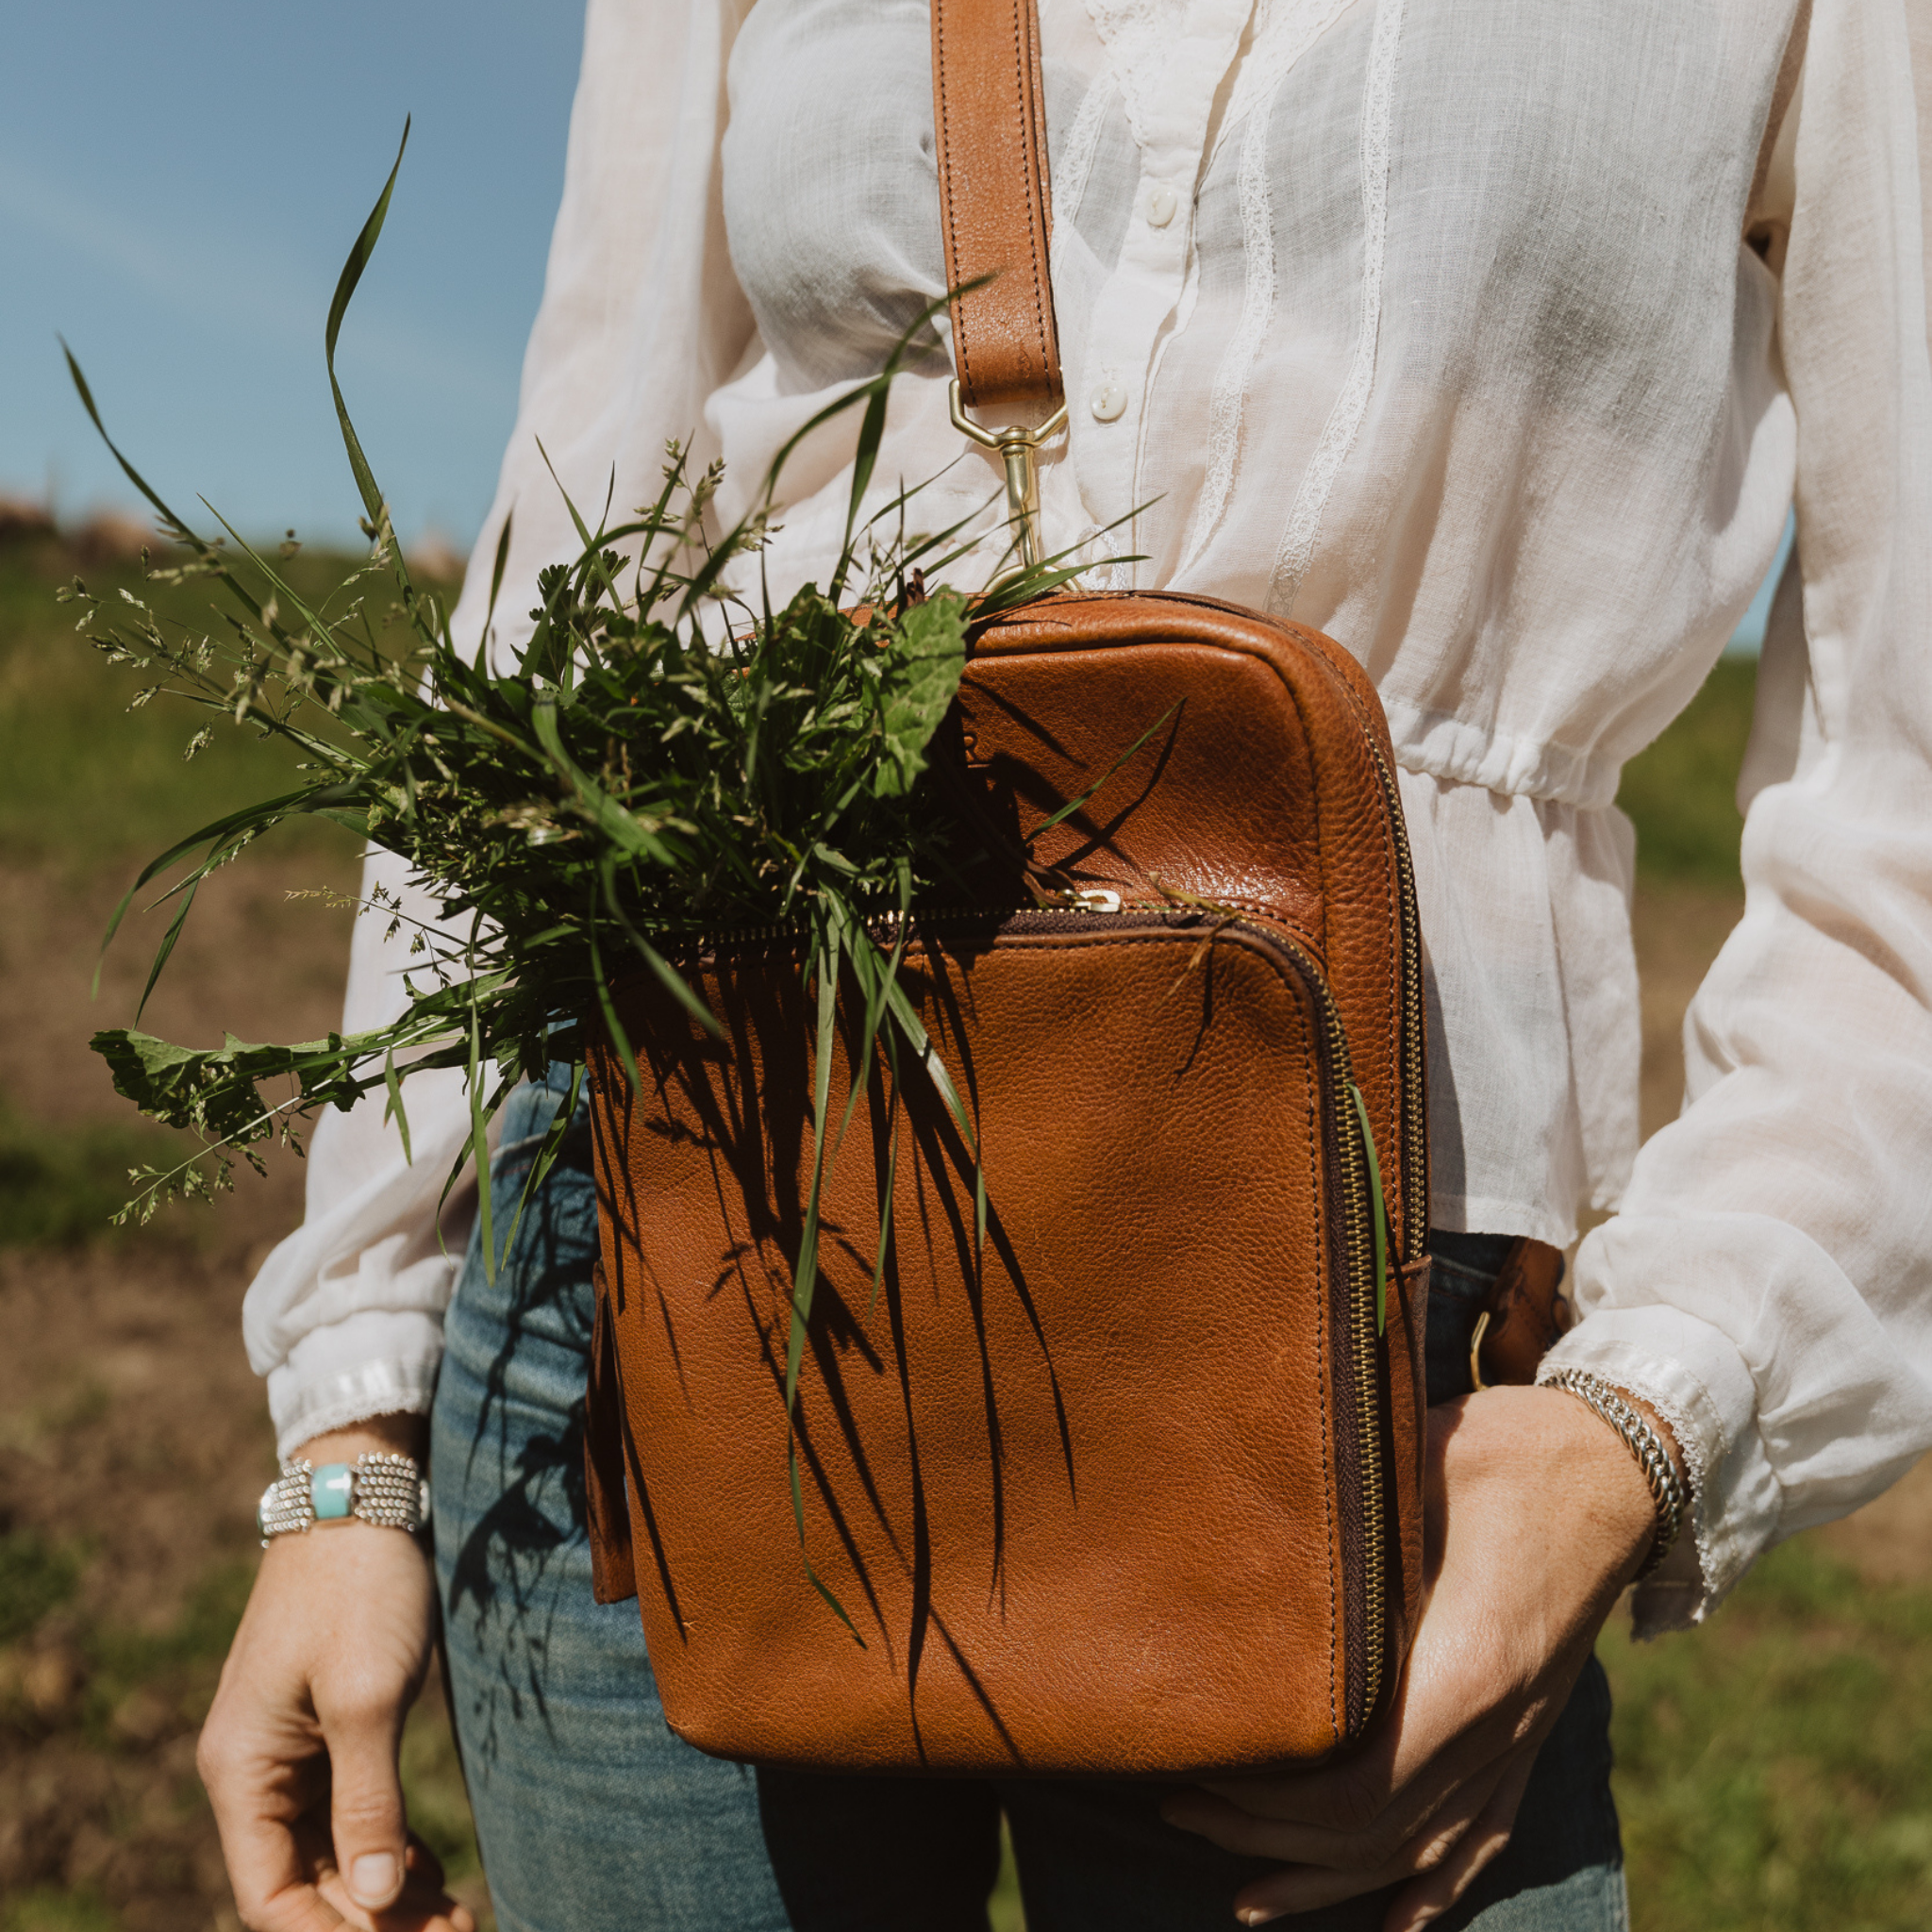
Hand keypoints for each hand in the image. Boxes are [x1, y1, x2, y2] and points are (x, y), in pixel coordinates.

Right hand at [198, 1420, 473, 1931]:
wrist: (362, 1495)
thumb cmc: (361, 1587)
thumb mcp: (368, 1696)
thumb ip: (368, 1804)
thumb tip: (374, 1902)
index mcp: (241, 1772)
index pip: (271, 1898)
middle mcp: (253, 1773)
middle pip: (304, 1884)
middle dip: (374, 1921)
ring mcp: (289, 1751)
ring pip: (330, 1854)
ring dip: (386, 1893)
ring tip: (457, 1916)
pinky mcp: (327, 1729)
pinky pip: (346, 1814)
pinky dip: (387, 1849)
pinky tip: (430, 1872)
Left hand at [1162, 1384, 1676, 1929]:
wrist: (1620, 1459)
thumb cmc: (1508, 1452)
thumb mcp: (1416, 1466)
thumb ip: (1344, 1518)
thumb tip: (1243, 1535)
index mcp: (1466, 1665)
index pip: (1359, 1785)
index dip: (1270, 1801)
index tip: (1199, 1772)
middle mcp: (1499, 1724)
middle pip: (1379, 1830)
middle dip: (1272, 1837)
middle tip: (1182, 1812)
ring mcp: (1521, 1736)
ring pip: (1426, 1849)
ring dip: (1334, 1875)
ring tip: (1247, 1891)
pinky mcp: (1531, 1731)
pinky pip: (1485, 1834)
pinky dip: (1435, 1887)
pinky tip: (1394, 1926)